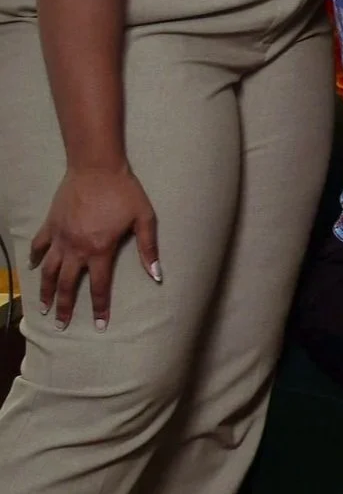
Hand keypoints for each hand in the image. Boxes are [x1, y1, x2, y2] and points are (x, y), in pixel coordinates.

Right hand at [30, 166, 160, 330]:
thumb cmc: (124, 192)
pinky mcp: (50, 224)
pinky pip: (40, 246)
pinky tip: (35, 268)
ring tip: (43, 308)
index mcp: (100, 249)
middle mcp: (76, 248)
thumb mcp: (144, 218)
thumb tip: (157, 275)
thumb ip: (148, 248)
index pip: (100, 287)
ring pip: (49, 271)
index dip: (100, 308)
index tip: (99, 325)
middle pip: (68, 285)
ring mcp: (60, 237)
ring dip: (46, 291)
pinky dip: (36, 259)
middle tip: (61, 325)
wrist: (96, 168)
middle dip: (65, 308)